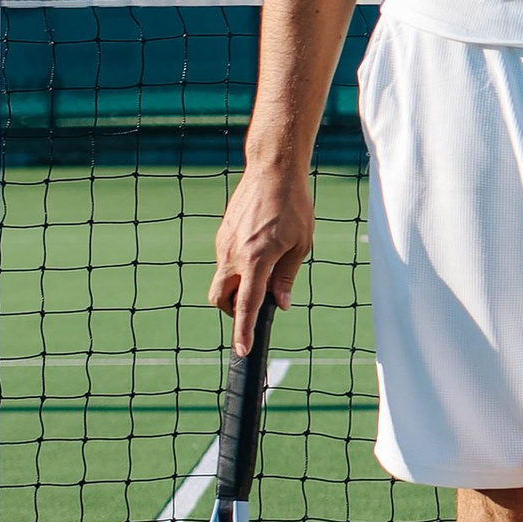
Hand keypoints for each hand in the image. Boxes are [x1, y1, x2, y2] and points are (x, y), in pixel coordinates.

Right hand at [209, 156, 315, 351]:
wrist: (272, 170)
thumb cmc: (293, 206)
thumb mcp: (300, 245)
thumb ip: (286, 277)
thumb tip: (280, 304)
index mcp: (256, 259)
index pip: (247, 304)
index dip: (243, 331)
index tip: (241, 350)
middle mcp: (233, 254)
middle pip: (221, 299)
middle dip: (233, 311)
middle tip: (256, 305)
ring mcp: (223, 244)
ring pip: (223, 280)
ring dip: (238, 287)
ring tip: (266, 268)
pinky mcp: (222, 234)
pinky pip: (225, 262)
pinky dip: (238, 268)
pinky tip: (259, 250)